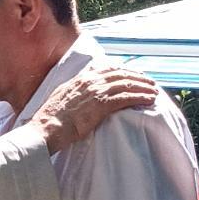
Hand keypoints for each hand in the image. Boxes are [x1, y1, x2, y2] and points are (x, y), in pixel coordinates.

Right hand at [29, 67, 157, 153]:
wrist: (44, 129)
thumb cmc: (49, 121)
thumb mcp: (60, 100)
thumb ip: (72, 93)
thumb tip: (79, 94)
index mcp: (78, 80)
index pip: (106, 70)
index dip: (122, 72)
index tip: (132, 75)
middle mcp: (88, 81)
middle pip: (119, 74)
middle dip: (136, 77)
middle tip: (149, 82)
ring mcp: (95, 92)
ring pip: (125, 84)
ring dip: (142, 86)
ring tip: (153, 91)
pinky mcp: (101, 105)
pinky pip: (126, 97)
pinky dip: (140, 97)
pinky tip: (149, 99)